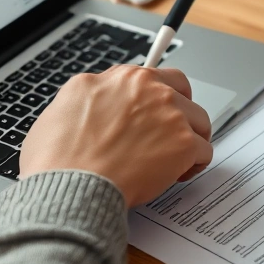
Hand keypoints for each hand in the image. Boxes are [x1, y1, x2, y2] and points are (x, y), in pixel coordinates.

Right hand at [19, 65, 213, 207]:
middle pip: (181, 90)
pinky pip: (204, 151)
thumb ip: (91, 98)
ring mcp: (169, 113)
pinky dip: (194, 165)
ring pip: (198, 120)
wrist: (71, 185)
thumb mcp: (63, 106)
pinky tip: (177, 174)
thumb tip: (98, 106)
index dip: (153, 98)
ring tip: (174, 159)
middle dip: (179, 110)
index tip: (154, 111)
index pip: (151, 77)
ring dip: (190, 139)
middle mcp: (147, 88)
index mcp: (119, 78)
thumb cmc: (59, 158)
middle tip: (168, 133)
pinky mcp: (184, 143)